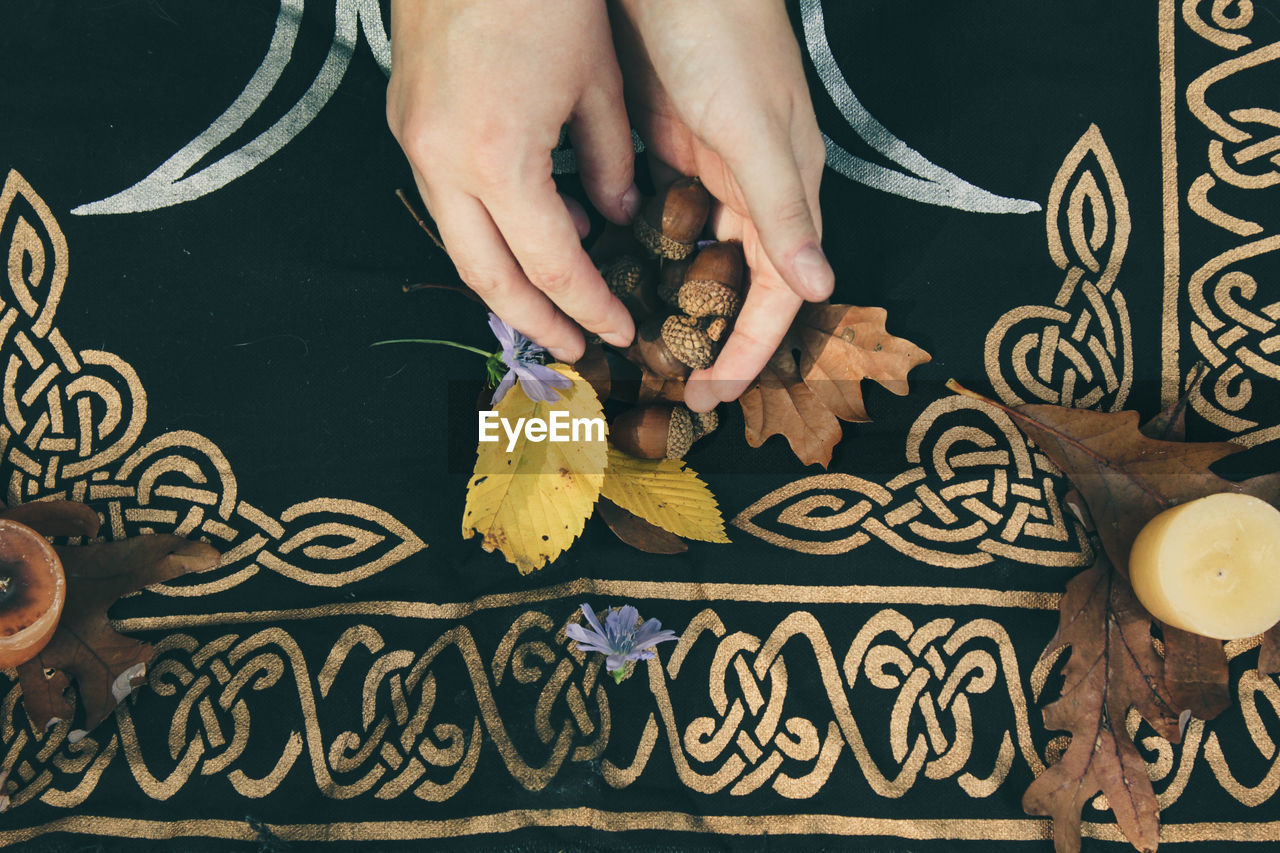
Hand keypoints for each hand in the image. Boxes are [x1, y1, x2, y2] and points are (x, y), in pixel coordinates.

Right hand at [387, 0, 639, 361]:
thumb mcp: (598, 81)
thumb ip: (610, 162)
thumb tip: (613, 216)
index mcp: (499, 156)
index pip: (551, 263)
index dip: (589, 306)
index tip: (619, 331)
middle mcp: (443, 159)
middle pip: (486, 275)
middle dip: (534, 321)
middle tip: (575, 349)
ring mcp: (416, 140)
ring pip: (458, 242)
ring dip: (505, 279)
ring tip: (555, 300)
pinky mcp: (407, 119)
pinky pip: (446, 199)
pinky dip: (485, 229)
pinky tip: (528, 228)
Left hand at [610, 0, 831, 410]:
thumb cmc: (723, 34)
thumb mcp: (751, 126)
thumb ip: (781, 207)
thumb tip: (820, 286)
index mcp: (785, 191)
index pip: (777, 294)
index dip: (747, 348)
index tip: (710, 395)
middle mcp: (751, 190)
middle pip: (736, 285)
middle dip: (709, 337)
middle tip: (668, 383)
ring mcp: (708, 170)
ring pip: (695, 257)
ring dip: (674, 302)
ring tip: (638, 345)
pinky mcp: (668, 149)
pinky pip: (659, 219)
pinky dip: (643, 252)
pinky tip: (613, 278)